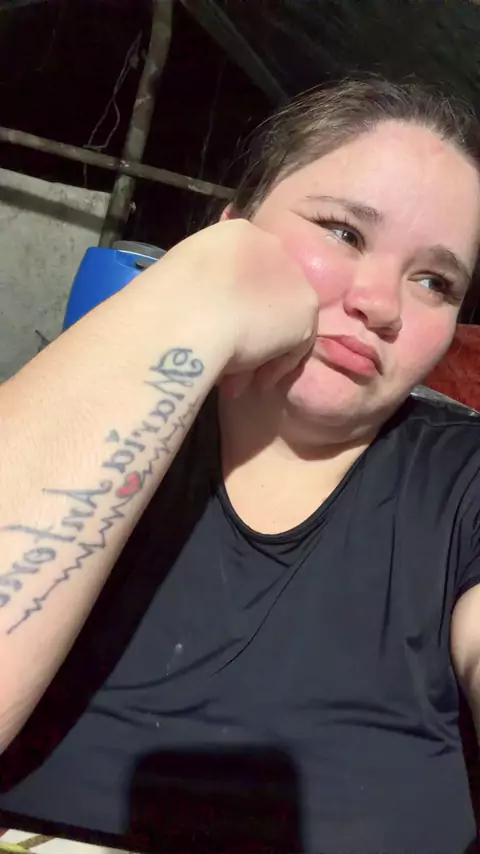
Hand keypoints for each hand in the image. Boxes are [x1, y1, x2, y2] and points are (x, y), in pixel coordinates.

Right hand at [160, 219, 318, 395]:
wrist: (190, 314)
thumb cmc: (171, 300)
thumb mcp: (184, 279)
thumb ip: (206, 285)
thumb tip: (207, 308)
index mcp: (237, 233)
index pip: (247, 271)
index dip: (234, 305)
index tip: (216, 330)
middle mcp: (272, 247)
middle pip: (270, 296)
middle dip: (251, 330)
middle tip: (225, 359)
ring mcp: (294, 277)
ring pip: (282, 323)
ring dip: (259, 355)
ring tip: (232, 381)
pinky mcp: (306, 309)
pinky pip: (295, 346)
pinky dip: (273, 368)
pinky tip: (247, 383)